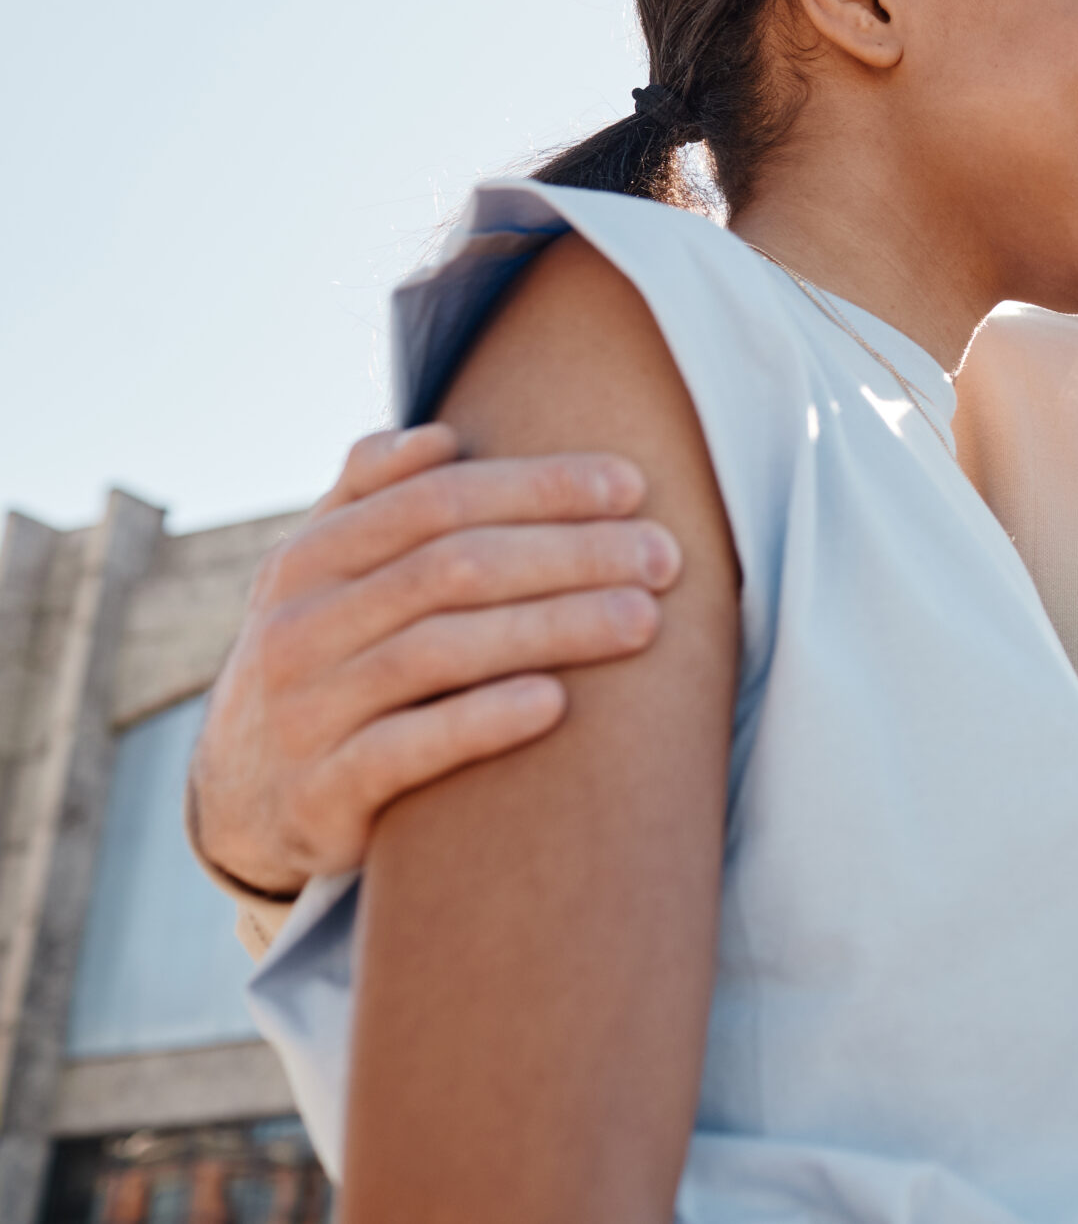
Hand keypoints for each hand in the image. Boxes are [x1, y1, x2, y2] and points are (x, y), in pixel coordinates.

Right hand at [187, 424, 680, 899]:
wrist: (245, 807)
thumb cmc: (325, 666)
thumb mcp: (322, 581)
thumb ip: (371, 503)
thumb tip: (440, 436)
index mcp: (306, 560)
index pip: (436, 500)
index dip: (537, 486)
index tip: (633, 485)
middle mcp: (295, 627)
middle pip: (451, 568)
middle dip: (570, 554)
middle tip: (666, 556)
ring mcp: (302, 712)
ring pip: (440, 651)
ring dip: (554, 628)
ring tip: (645, 619)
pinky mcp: (321, 795)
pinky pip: (408, 749)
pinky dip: (483, 720)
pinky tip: (556, 703)